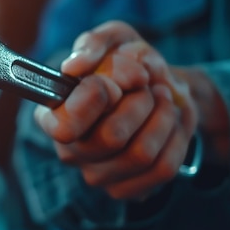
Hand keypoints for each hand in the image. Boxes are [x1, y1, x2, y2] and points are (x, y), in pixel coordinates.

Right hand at [34, 21, 198, 199]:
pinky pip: (163, 169)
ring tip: (164, 97)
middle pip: (111, 137)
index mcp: (52, 116)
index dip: (96, 98)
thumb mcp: (114, 39)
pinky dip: (177, 138)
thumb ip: (94, 44)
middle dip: (140, 102)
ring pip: (141, 154)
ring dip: (163, 117)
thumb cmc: (129, 63)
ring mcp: (97, 175)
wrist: (161, 88)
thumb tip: (74, 66)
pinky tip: (172, 121)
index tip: (113, 81)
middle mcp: (69, 152)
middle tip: (147, 85)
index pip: (66, 125)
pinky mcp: (126, 190)